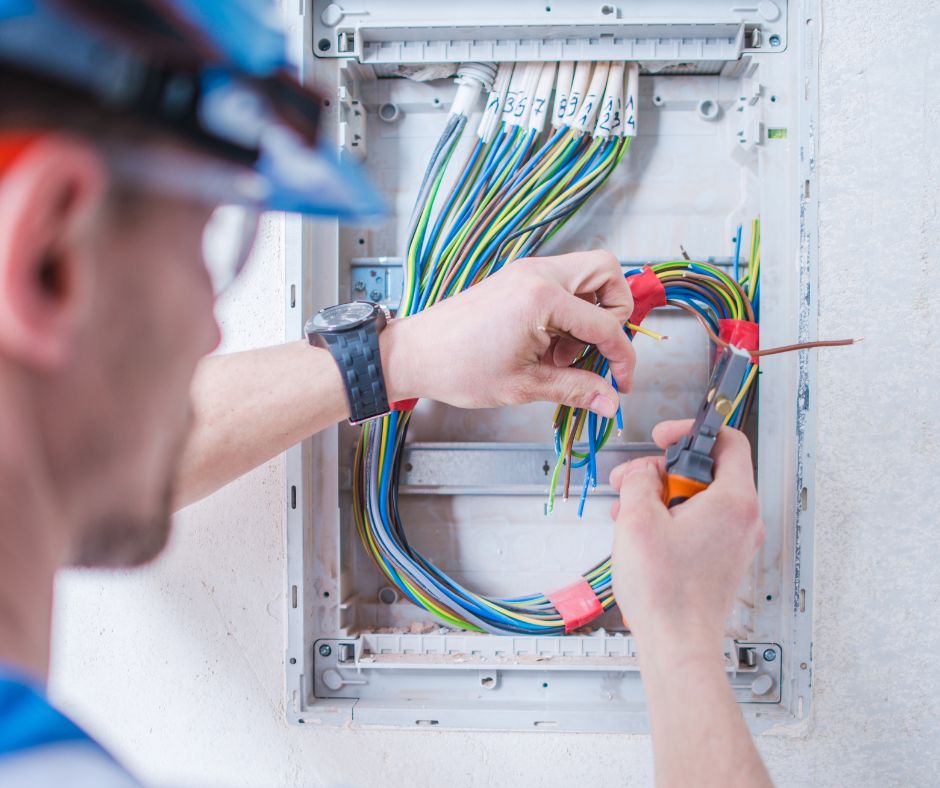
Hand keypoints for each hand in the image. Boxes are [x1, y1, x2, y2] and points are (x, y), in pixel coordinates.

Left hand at [383, 250, 635, 417]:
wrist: (414, 353)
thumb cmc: (457, 367)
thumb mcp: (524, 386)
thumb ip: (575, 390)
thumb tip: (610, 401)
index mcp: (542, 298)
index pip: (607, 323)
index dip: (622, 358)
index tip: (620, 383)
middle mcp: (538, 274)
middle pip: (607, 273)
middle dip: (615, 312)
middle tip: (596, 350)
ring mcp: (526, 272)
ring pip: (586, 275)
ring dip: (591, 313)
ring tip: (564, 355)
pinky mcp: (517, 279)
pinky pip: (562, 285)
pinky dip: (568, 311)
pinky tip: (548, 345)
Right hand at [609, 420, 763, 645]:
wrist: (678, 643)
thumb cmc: (666, 592)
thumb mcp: (637, 518)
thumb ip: (639, 480)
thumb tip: (642, 474)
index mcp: (734, 500)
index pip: (728, 440)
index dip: (691, 431)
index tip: (662, 439)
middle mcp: (743, 519)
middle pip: (706, 471)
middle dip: (662, 470)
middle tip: (632, 480)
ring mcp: (735, 542)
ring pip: (698, 499)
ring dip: (661, 497)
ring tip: (628, 512)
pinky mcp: (723, 560)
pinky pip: (699, 524)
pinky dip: (671, 520)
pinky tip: (641, 534)